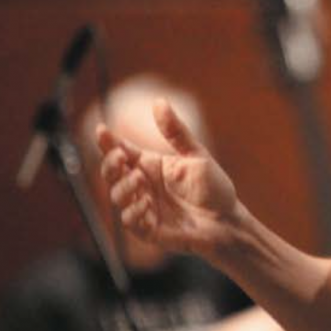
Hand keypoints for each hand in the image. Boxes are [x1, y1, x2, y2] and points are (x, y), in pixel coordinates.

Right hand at [97, 98, 240, 255]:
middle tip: (121, 157)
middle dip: (110, 164)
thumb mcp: (196, 155)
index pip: (122, 151)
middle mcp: (144, 185)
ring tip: (139, 179)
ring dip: (123, 187)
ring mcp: (144, 207)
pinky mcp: (148, 229)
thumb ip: (175, 132)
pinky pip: (129, 221)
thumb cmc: (214, 187)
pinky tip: (146, 204)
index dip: (108, 142)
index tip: (102, 129)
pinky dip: (133, 211)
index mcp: (151, 165)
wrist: (228, 220)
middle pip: (112, 173)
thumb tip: (159, 101)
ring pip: (117, 196)